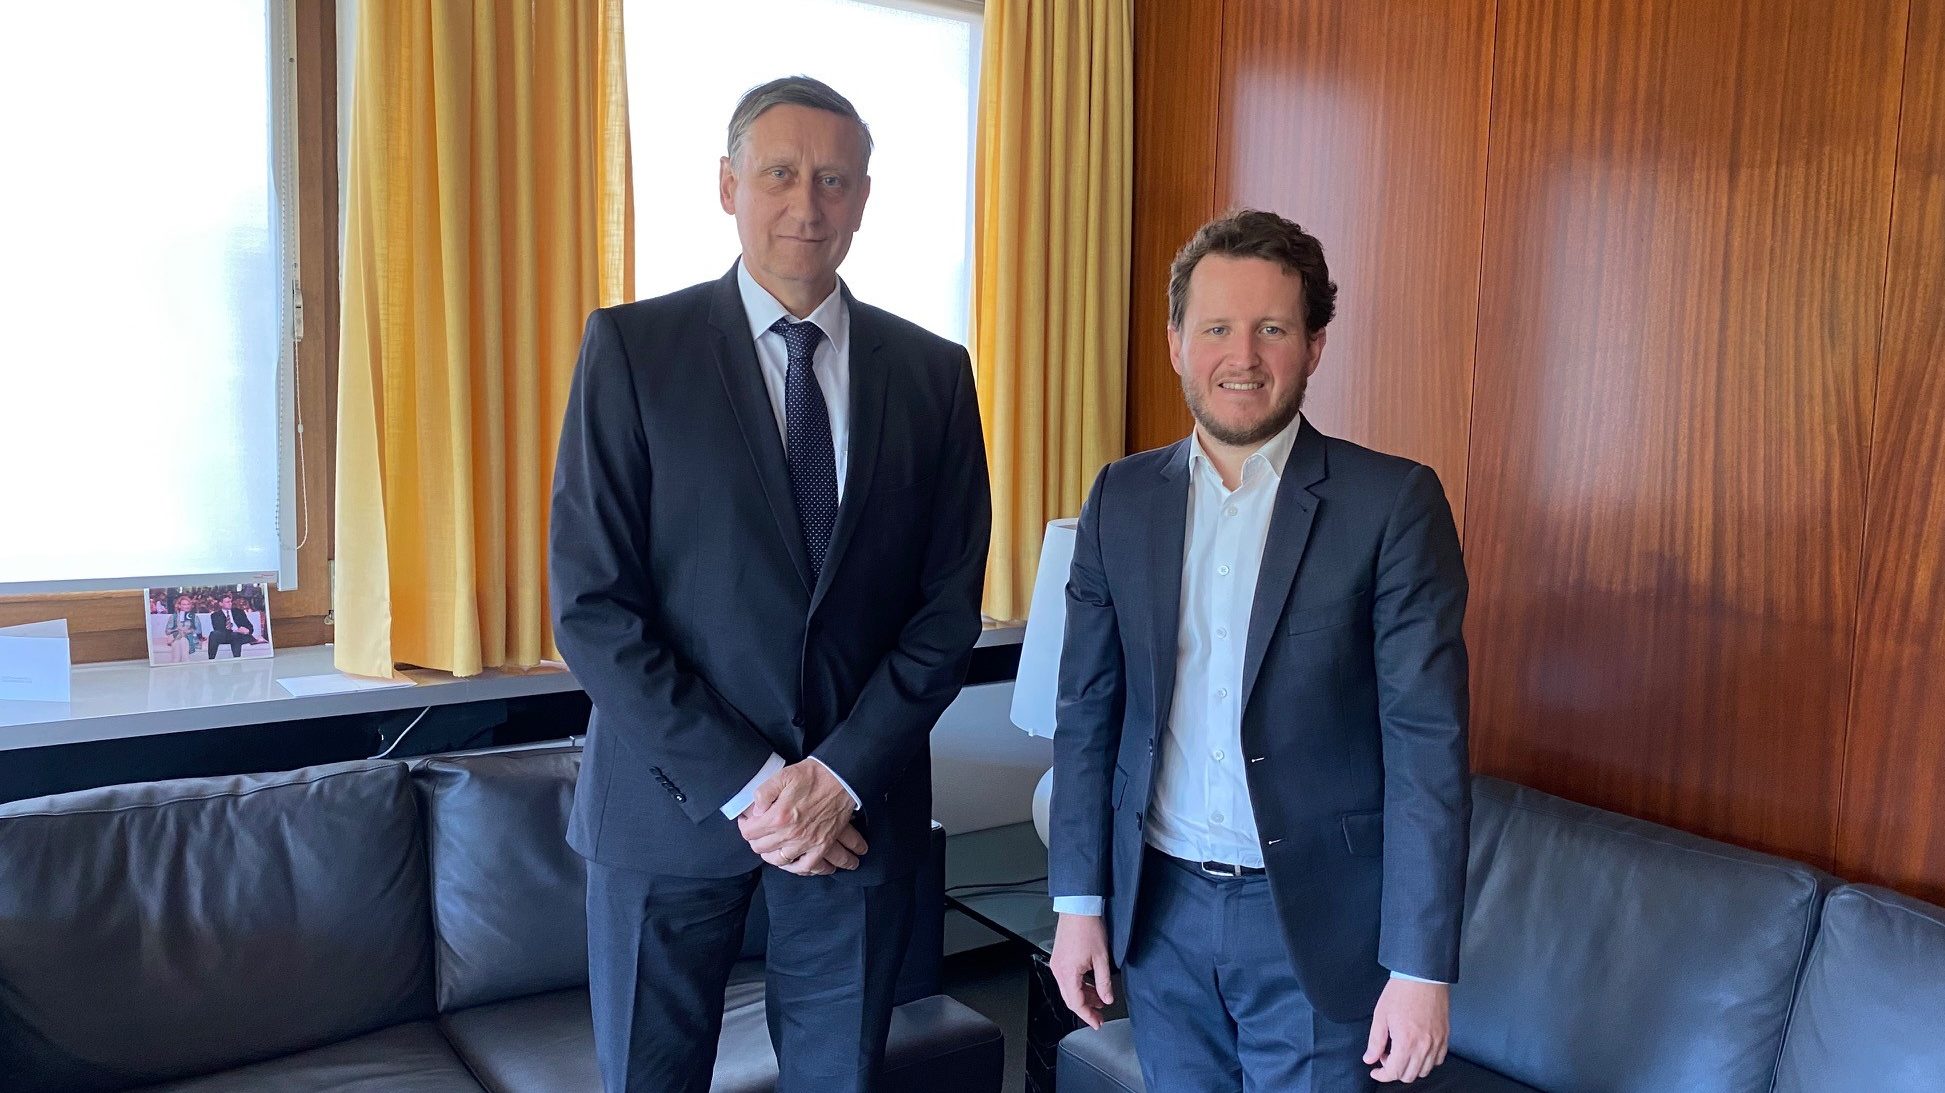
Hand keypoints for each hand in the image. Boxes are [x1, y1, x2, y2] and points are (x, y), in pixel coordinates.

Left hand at [737, 761, 858, 873]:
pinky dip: (796, 867)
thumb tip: (755, 811)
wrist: (842, 779)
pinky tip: (790, 862)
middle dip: (755, 840)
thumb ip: (763, 793)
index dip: (745, 826)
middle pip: (761, 848)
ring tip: (771, 846)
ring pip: (779, 860)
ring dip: (771, 854)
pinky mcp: (822, 846)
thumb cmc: (813, 776)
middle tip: (758, 831)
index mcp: (779, 816)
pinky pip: (806, 866)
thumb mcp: (782, 776)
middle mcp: (791, 834)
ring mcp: (807, 843)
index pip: (749, 832)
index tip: (747, 821)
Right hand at [1049, 913, 1115, 1029]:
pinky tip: (1091, 985)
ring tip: (1099, 1000)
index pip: (1076, 1003)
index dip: (1088, 1016)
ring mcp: (1057, 964)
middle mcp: (1058, 970)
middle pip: (1070, 998)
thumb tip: (1107, 998)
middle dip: (1086, 1009)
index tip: (1097, 1023)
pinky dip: (1079, 985)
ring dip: (1084, 996)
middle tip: (1099, 1016)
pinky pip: (1068, 979)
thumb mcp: (1102, 958)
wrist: (1078, 907)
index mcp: (1068, 973)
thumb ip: (1104, 982)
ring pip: (1069, 989)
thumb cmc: (1088, 928)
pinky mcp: (1060, 958)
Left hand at [1365, 978, 1448, 1082]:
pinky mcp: (1445, 1036)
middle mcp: (1424, 1046)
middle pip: (1409, 1075)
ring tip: (1401, 1052)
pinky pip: (1438, 1060)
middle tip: (1386, 1055)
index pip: (1394, 1072)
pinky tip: (1417, 1050)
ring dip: (1410, 1067)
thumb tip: (1370, 1059)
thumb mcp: (1381, 1015)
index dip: (1382, 1075)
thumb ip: (1375, 1041)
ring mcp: (1437, 1042)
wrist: (1423, 975)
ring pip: (1425, 1071)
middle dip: (1394, 1071)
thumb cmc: (1401, 992)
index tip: (1375, 1070)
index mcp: (1406, 1041)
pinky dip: (1427, 1061)